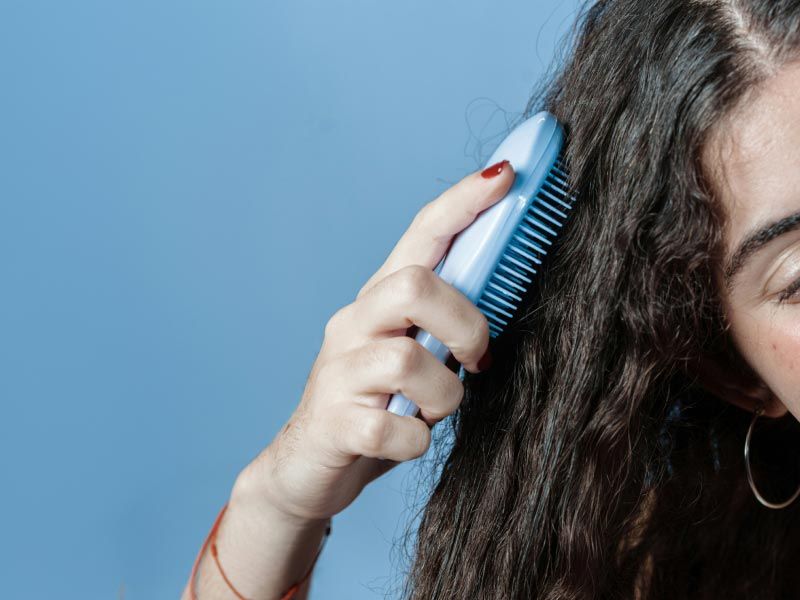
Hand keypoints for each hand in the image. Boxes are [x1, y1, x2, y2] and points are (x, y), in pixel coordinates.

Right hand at [234, 160, 514, 523]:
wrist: (307, 469)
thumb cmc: (376, 406)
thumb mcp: (413, 357)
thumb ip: (444, 326)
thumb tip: (506, 290)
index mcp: (377, 302)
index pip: (420, 236)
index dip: (463, 203)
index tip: (506, 175)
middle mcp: (353, 324)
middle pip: (412, 285)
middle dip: (464, 323)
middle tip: (475, 358)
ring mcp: (338, 371)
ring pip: (407, 360)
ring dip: (443, 395)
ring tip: (432, 410)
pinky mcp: (334, 422)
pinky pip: (394, 427)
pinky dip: (415, 440)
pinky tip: (407, 440)